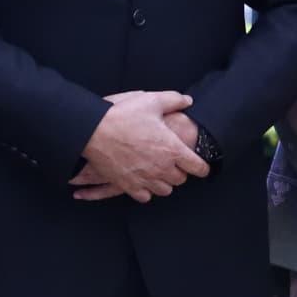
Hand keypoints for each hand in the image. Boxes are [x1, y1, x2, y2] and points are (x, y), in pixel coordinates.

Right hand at [72, 91, 208, 202]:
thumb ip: (174, 100)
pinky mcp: (129, 186)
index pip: (198, 167)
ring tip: (158, 172)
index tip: (201, 166)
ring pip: (165, 190)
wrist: (94, 131)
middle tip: (173, 162)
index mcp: (172, 149)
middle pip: (181, 180)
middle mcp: (162, 168)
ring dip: (164, 182)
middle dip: (180, 171)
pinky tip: (143, 180)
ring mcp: (145, 179)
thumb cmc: (123, 116)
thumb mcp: (151, 101)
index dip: (203, 167)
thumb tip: (187, 101)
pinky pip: (145, 197)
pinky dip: (146, 190)